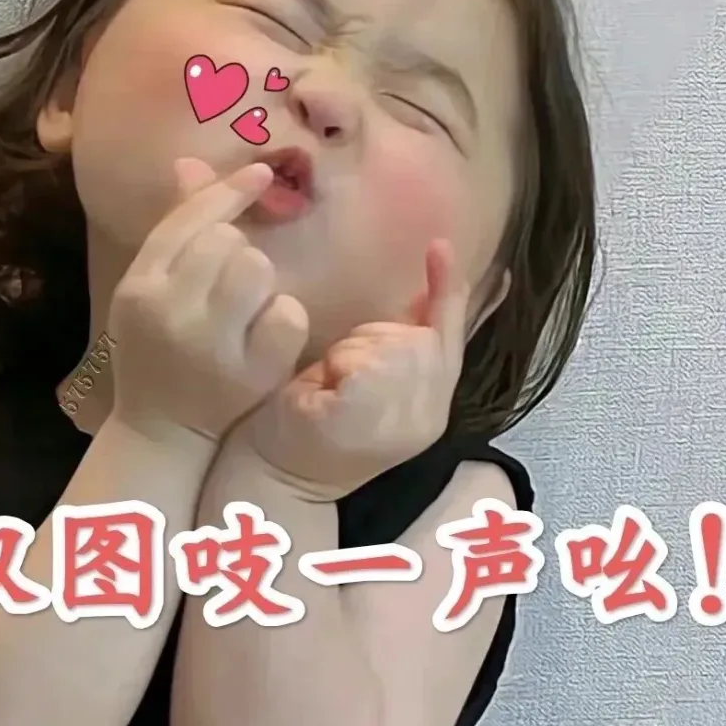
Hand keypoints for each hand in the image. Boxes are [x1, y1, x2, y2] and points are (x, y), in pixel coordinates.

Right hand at [108, 158, 308, 441]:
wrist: (160, 431)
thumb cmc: (157, 350)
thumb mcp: (151, 289)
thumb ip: (174, 231)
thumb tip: (190, 161)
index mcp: (139, 286)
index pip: (187, 220)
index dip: (227, 191)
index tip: (260, 173)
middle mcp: (169, 311)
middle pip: (226, 240)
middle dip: (237, 253)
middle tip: (227, 287)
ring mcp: (211, 345)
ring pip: (258, 268)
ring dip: (260, 283)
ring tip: (245, 310)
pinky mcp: (250, 374)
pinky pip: (287, 313)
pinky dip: (284, 319)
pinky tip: (265, 337)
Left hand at [236, 240, 468, 500]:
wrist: (271, 479)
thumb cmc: (310, 423)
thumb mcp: (366, 378)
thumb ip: (402, 341)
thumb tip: (424, 294)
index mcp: (434, 407)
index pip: (453, 336)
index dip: (450, 290)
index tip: (441, 245)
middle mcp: (431, 416)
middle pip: (420, 336)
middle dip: (373, 341)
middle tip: (338, 380)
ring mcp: (405, 421)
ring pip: (390, 343)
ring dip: (351, 356)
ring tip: (332, 392)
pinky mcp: (369, 418)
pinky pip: (359, 360)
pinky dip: (336, 369)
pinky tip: (324, 397)